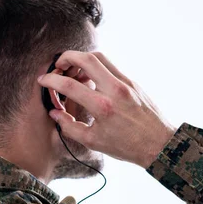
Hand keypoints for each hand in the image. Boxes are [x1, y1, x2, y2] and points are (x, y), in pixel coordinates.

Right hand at [37, 51, 178, 167]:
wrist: (158, 144)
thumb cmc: (126, 146)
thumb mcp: (93, 141)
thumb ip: (69, 126)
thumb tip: (54, 113)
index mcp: (102, 108)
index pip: (70, 85)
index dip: (51, 80)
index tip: (43, 80)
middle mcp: (114, 90)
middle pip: (86, 58)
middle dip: (66, 57)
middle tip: (57, 65)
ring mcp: (126, 83)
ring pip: (100, 57)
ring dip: (82, 58)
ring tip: (73, 71)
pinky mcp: (132, 82)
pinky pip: (111, 66)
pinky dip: (96, 66)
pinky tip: (90, 78)